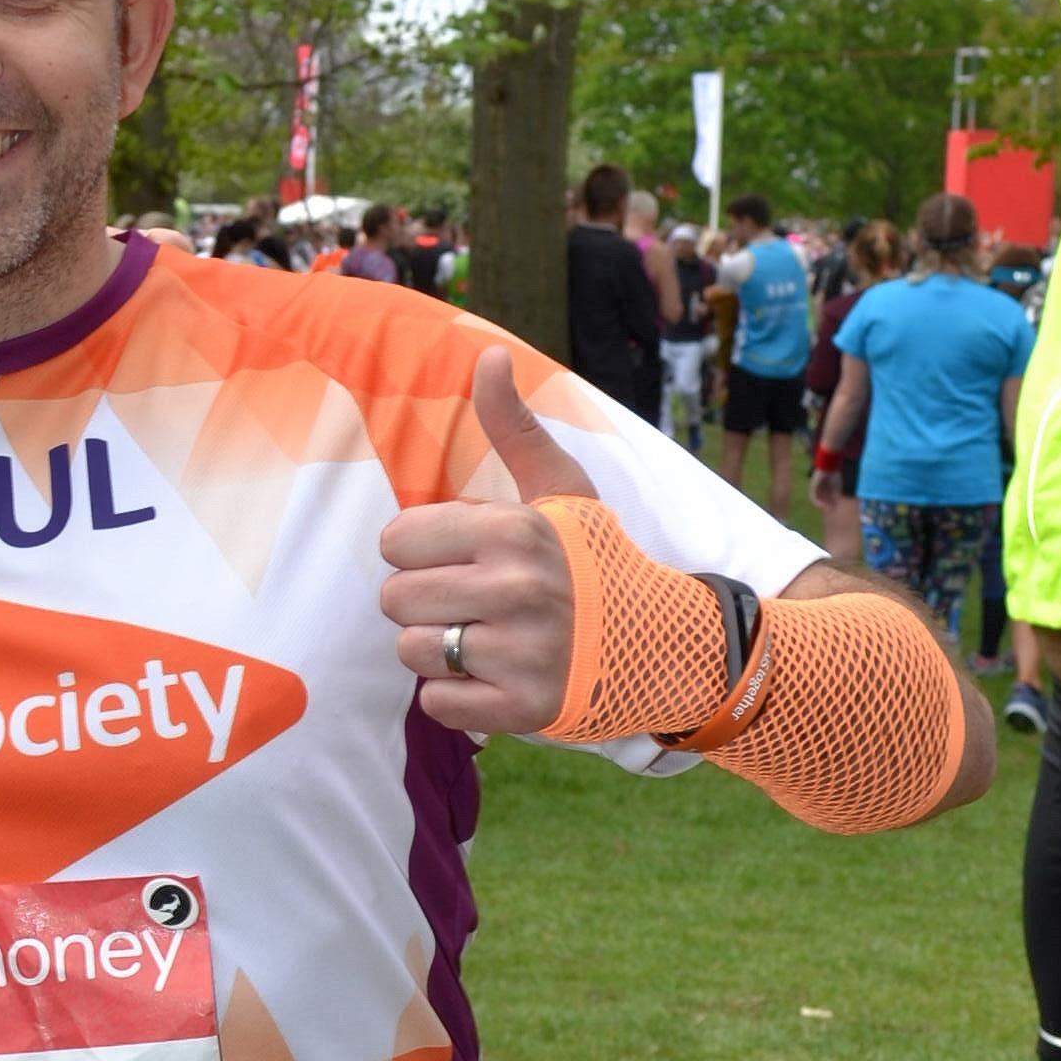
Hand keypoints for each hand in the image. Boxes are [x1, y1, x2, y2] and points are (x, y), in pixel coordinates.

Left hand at [376, 345, 597, 733]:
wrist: (666, 642)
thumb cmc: (597, 561)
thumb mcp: (561, 490)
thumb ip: (512, 426)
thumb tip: (487, 353)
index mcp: (512, 530)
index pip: (395, 541)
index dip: (419, 552)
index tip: (460, 559)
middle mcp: (515, 588)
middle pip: (394, 599)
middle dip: (424, 603)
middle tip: (472, 604)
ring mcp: (521, 652)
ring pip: (411, 652)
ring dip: (439, 652)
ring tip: (485, 640)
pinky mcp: (524, 708)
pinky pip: (438, 705)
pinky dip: (458, 698)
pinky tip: (496, 677)